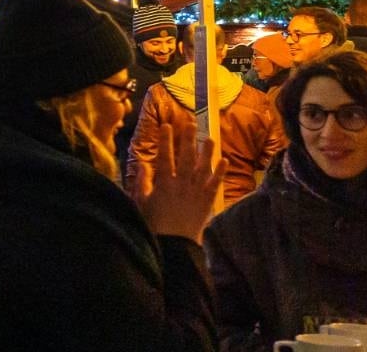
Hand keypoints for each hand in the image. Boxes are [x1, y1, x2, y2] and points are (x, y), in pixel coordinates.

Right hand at [136, 126, 222, 243]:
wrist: (176, 244)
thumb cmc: (155, 223)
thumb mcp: (142, 202)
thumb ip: (143, 182)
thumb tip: (143, 164)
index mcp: (164, 182)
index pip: (165, 155)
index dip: (166, 140)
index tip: (166, 125)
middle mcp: (182, 183)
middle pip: (186, 156)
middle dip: (188, 138)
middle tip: (190, 122)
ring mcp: (197, 191)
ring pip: (203, 166)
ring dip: (206, 151)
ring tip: (208, 137)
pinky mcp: (207, 201)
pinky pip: (216, 183)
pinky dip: (220, 172)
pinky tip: (224, 161)